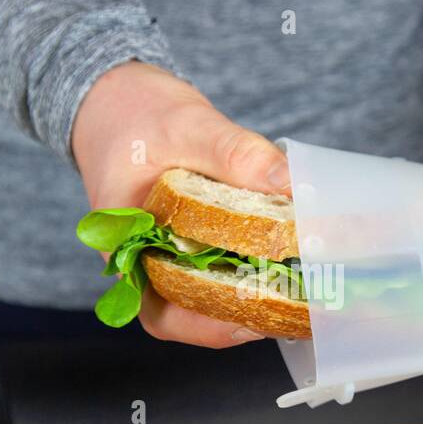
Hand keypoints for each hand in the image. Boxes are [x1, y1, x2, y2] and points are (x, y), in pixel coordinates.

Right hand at [71, 61, 289, 346]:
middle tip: (299, 310)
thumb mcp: (188, 124)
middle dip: (244, 315)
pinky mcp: (193, 241)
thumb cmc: (137, 111)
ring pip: (210, 294)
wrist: (119, 96)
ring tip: (304, 292)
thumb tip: (287, 181)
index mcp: (124, 248)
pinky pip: (223, 266)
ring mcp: (169, 253)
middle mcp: (144, 262)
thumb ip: (234, 152)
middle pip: (191, 311)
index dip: (207, 328)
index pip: (161, 311)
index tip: (254, 323)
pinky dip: (257, 267)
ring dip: (255, 295)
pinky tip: (292, 259)